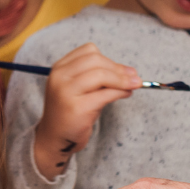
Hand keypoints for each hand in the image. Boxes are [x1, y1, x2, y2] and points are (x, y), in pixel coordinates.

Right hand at [33, 43, 141, 176]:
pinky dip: (120, 92)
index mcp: (59, 68)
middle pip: (96, 60)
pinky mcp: (77, 108)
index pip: (88, 51)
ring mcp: (66, 92)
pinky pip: (105, 94)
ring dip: (122, 80)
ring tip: (134, 85)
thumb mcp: (78, 87)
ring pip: (101, 75)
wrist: (55, 137)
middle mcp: (59, 77)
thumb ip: (96, 76)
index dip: (109, 59)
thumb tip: (129, 71)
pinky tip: (126, 94)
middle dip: (118, 68)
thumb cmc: (71, 111)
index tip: (123, 69)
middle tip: (134, 78)